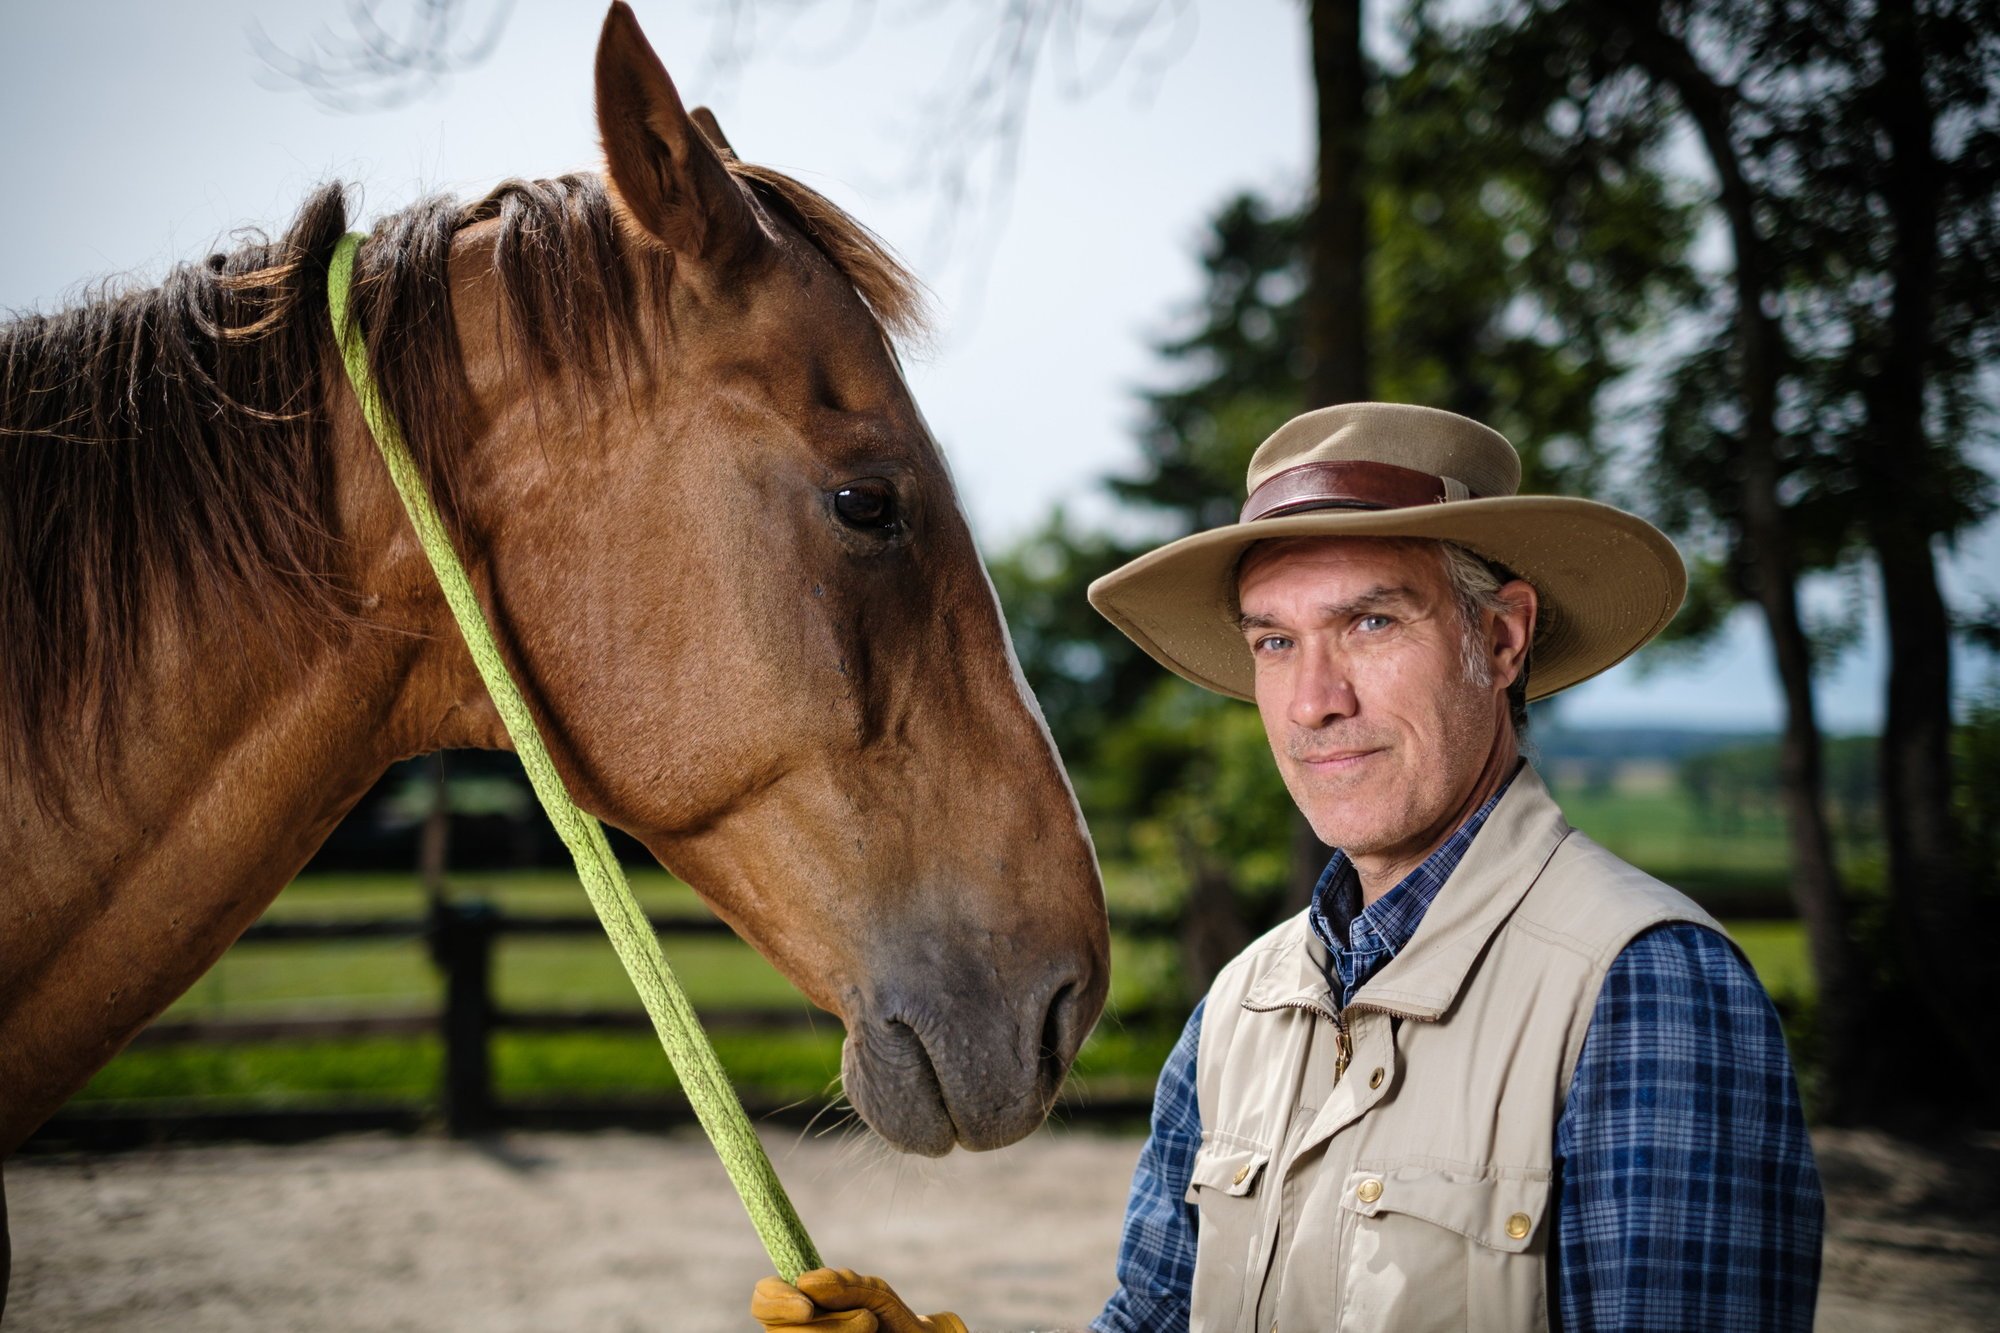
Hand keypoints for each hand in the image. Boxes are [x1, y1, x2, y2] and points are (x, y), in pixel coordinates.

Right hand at [751, 1267, 969, 1332]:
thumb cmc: (888, 1315)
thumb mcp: (872, 1292)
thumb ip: (842, 1284)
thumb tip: (805, 1283)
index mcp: (797, 1302)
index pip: (763, 1298)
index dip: (777, 1301)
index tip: (807, 1307)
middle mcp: (793, 1328)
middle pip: (781, 1329)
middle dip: (827, 1325)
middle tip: (867, 1320)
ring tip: (871, 1328)